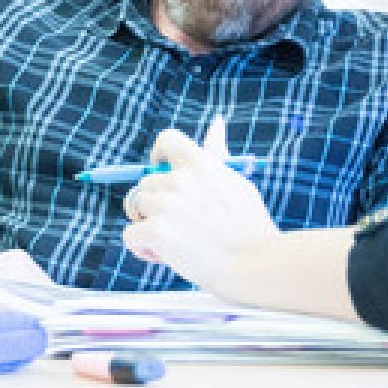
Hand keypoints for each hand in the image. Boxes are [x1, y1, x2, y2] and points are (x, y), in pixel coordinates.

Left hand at [121, 119, 276, 284]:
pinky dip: (142, 248)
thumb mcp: (236, 183)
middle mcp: (180, 179)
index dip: (158, 156)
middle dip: (155, 205)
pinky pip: (130, 236)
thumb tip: (215, 122)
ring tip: (175, 242)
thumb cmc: (250, 228)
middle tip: (179, 226)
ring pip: (136, 208)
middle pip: (146, 184)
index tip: (161, 171)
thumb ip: (216, 156)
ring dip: (147, 225)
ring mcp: (166, 204)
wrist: (257, 265)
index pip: (166, 139)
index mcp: (201, 163)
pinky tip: (164, 256)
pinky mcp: (156, 230)